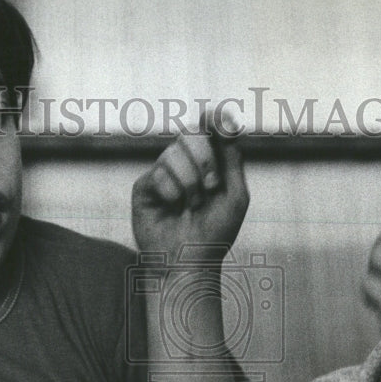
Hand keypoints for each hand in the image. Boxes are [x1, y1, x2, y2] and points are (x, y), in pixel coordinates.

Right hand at [132, 111, 248, 261]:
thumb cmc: (215, 233)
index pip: (210, 129)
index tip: (219, 120)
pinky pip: (158, 173)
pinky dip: (171, 192)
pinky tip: (173, 208)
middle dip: (206, 159)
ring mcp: (164, 173)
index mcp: (211, 162)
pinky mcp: (145, 186)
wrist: (189, 262)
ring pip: (173, 153)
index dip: (214, 119)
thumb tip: (227, 124)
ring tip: (192, 205)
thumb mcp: (236, 196)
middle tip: (211, 187)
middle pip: (191, 134)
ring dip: (190, 183)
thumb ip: (233, 160)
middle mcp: (186, 163)